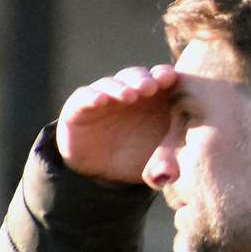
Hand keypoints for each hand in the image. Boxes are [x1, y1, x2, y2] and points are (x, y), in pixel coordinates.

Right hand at [55, 65, 178, 183]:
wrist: (99, 171)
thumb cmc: (136, 159)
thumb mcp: (156, 164)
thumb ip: (167, 166)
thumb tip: (171, 175)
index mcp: (152, 100)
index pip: (159, 80)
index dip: (164, 75)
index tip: (171, 78)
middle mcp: (127, 94)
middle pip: (136, 77)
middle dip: (143, 79)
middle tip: (151, 87)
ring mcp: (103, 98)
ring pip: (110, 83)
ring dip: (120, 87)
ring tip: (129, 95)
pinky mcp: (79, 107)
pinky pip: (84, 97)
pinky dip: (92, 96)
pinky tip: (101, 101)